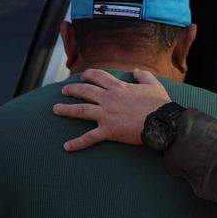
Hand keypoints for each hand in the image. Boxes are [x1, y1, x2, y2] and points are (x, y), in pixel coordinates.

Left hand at [53, 69, 169, 150]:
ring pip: (81, 110)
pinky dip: (77, 143)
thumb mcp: (153, 85)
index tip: (82, 76)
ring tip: (55, 109)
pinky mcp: (108, 130)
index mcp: (118, 87)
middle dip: (72, 89)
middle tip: (63, 91)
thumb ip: (143, 76)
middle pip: (84, 91)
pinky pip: (89, 137)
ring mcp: (106, 114)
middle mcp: (108, 98)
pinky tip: (66, 147)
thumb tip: (135, 71)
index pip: (98, 77)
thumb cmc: (159, 104)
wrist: (161, 122)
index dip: (88, 75)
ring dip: (66, 109)